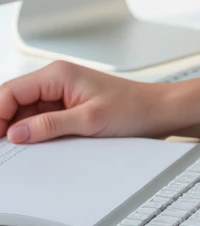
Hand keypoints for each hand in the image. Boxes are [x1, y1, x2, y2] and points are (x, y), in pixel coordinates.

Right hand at [0, 60, 163, 143]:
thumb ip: (50, 125)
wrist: (158, 112)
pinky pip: (39, 119)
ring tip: (13, 150)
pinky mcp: (67, 107)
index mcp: (58, 74)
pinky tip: (31, 146)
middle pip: (13, 101)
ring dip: (17, 129)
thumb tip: (16, 133)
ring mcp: (60, 94)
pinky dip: (31, 132)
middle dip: (3, 123)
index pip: (10, 91)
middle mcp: (56, 80)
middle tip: (2, 148)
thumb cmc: (133, 108)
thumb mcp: (89, 120)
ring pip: (24, 111)